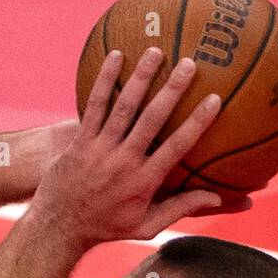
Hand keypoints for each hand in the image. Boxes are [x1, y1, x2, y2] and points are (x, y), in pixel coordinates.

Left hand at [28, 47, 230, 246]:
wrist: (59, 226)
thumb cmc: (107, 226)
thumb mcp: (146, 226)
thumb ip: (181, 208)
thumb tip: (218, 197)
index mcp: (143, 182)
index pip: (176, 147)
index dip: (196, 122)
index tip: (214, 99)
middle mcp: (123, 162)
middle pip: (151, 119)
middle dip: (171, 90)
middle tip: (190, 64)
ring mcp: (100, 150)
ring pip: (123, 107)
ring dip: (140, 77)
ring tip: (156, 51)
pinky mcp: (80, 141)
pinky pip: (93, 105)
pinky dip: (104, 79)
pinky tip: (116, 55)